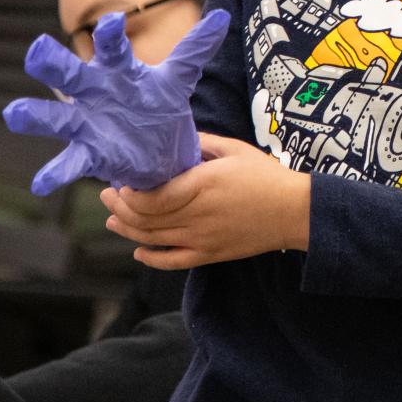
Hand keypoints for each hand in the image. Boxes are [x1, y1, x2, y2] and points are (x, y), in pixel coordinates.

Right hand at [3, 9, 229, 194]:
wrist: (159, 147)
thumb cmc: (159, 104)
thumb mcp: (180, 78)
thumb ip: (196, 48)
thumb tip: (223, 16)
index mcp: (118, 70)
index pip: (111, 47)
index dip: (110, 35)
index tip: (114, 23)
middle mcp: (95, 93)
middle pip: (71, 75)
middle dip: (54, 63)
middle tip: (38, 51)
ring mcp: (86, 123)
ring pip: (55, 117)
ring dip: (35, 116)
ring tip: (16, 113)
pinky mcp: (88, 153)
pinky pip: (68, 164)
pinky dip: (53, 174)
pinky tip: (40, 185)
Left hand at [101, 134, 311, 269]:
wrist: (295, 211)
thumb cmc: (267, 177)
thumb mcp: (236, 150)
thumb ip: (203, 143)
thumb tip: (177, 141)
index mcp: (201, 185)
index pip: (150, 197)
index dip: (128, 193)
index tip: (121, 182)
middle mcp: (196, 214)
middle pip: (144, 218)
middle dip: (119, 208)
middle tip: (107, 196)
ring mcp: (201, 238)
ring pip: (151, 238)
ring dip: (127, 229)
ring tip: (112, 219)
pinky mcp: (209, 254)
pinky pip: (171, 261)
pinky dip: (150, 258)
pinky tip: (139, 250)